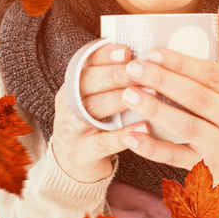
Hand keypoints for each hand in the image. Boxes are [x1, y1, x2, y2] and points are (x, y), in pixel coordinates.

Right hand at [52, 42, 149, 183]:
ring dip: (123, 100)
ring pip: (94, 109)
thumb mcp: (97, 101)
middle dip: (117, 74)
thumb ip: (113, 82)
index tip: (127, 51)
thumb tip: (145, 60)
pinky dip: (123, 135)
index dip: (105, 55)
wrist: (73, 165)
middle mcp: (68, 104)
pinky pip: (102, 143)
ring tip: (150, 94)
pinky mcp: (81, 153)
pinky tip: (144, 128)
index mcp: (72, 85)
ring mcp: (72, 129)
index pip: (85, 63)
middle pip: (88, 83)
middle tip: (143, 71)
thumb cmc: (95, 126)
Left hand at [119, 0, 218, 184]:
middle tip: (132, 68)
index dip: (182, 63)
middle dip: (162, 82)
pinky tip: (129, 135)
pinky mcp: (208, 169)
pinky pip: (176, 158)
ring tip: (127, 94)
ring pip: (186, 127)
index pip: (213, 74)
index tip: (153, 51)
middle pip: (197, 98)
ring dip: (154, 111)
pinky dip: (152, 149)